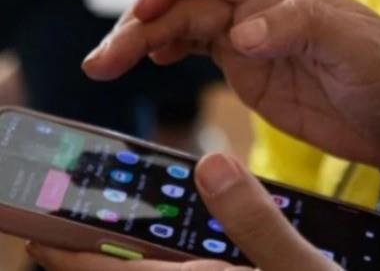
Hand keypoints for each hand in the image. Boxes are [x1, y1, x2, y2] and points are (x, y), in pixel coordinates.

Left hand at [28, 153, 340, 269]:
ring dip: (125, 263)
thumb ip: (255, 219)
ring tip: (117, 234)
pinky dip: (159, 269)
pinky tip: (179, 254)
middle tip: (75, 226)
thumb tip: (212, 164)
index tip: (35, 232)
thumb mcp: (299, 266)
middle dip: (89, 258)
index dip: (64, 254)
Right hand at [83, 0, 379, 168]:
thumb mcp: (357, 47)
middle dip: (141, 18)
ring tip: (104, 66)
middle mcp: (256, 11)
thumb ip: (302, 29)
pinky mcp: (250, 76)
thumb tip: (239, 36)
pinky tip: (144, 64)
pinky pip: (195, 56)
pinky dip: (164, 54)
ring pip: (180, 27)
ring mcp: (250, 45)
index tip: (152, 3)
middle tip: (108, 58)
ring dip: (140, 40)